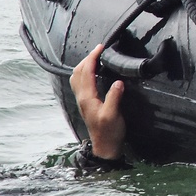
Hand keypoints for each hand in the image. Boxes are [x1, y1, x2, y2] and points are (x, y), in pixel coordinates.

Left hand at [70, 44, 125, 160]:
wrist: (105, 147)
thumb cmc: (110, 132)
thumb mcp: (113, 115)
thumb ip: (114, 97)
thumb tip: (117, 82)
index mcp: (87, 98)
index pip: (86, 72)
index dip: (92, 58)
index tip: (101, 47)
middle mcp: (82, 98)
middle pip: (78, 73)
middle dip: (87, 58)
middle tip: (99, 49)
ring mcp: (83, 101)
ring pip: (77, 77)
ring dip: (84, 65)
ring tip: (96, 57)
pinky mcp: (87, 103)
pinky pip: (81, 83)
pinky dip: (85, 73)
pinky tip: (93, 73)